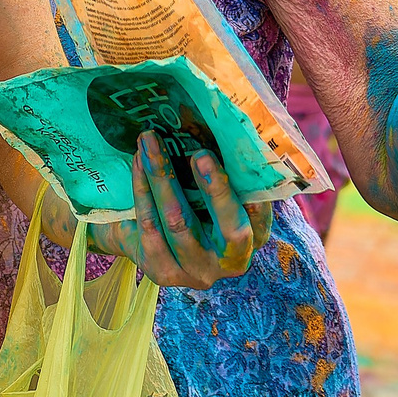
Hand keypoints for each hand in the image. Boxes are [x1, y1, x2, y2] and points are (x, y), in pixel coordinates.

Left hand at [84, 133, 267, 289]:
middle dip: (215, 189)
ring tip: (150, 140)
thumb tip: (230, 125)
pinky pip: (150, 226)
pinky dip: (142, 188)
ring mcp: (196, 271)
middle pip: (228, 227)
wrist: (151, 237)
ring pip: (178, 222)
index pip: (259, 218)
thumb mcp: (218, 189)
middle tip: (200, 153)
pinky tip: (138, 161)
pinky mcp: (163, 271)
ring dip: (163, 176)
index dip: (256, 197)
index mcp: (253, 237)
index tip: (245, 167)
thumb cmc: (196, 201)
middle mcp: (230, 262)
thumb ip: (229, 169)